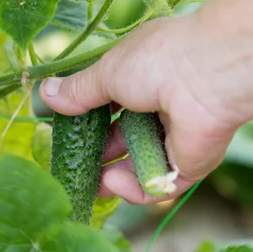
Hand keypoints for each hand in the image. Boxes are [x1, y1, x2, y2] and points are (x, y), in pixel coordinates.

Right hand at [39, 16, 239, 203]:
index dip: (90, 121)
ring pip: (139, 166)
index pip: (113, 106)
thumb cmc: (155, 63)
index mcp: (144, 79)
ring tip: (92, 184)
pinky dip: (134, 188)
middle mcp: (161, 108)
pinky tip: (113, 182)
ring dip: (113, 177)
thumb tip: (46, 93)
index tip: (67, 133)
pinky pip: (157, 183)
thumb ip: (78, 91)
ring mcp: (176, 138)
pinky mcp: (188, 164)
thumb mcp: (107, 73)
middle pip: (125, 140)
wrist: (206, 76)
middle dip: (99, 156)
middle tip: (75, 168)